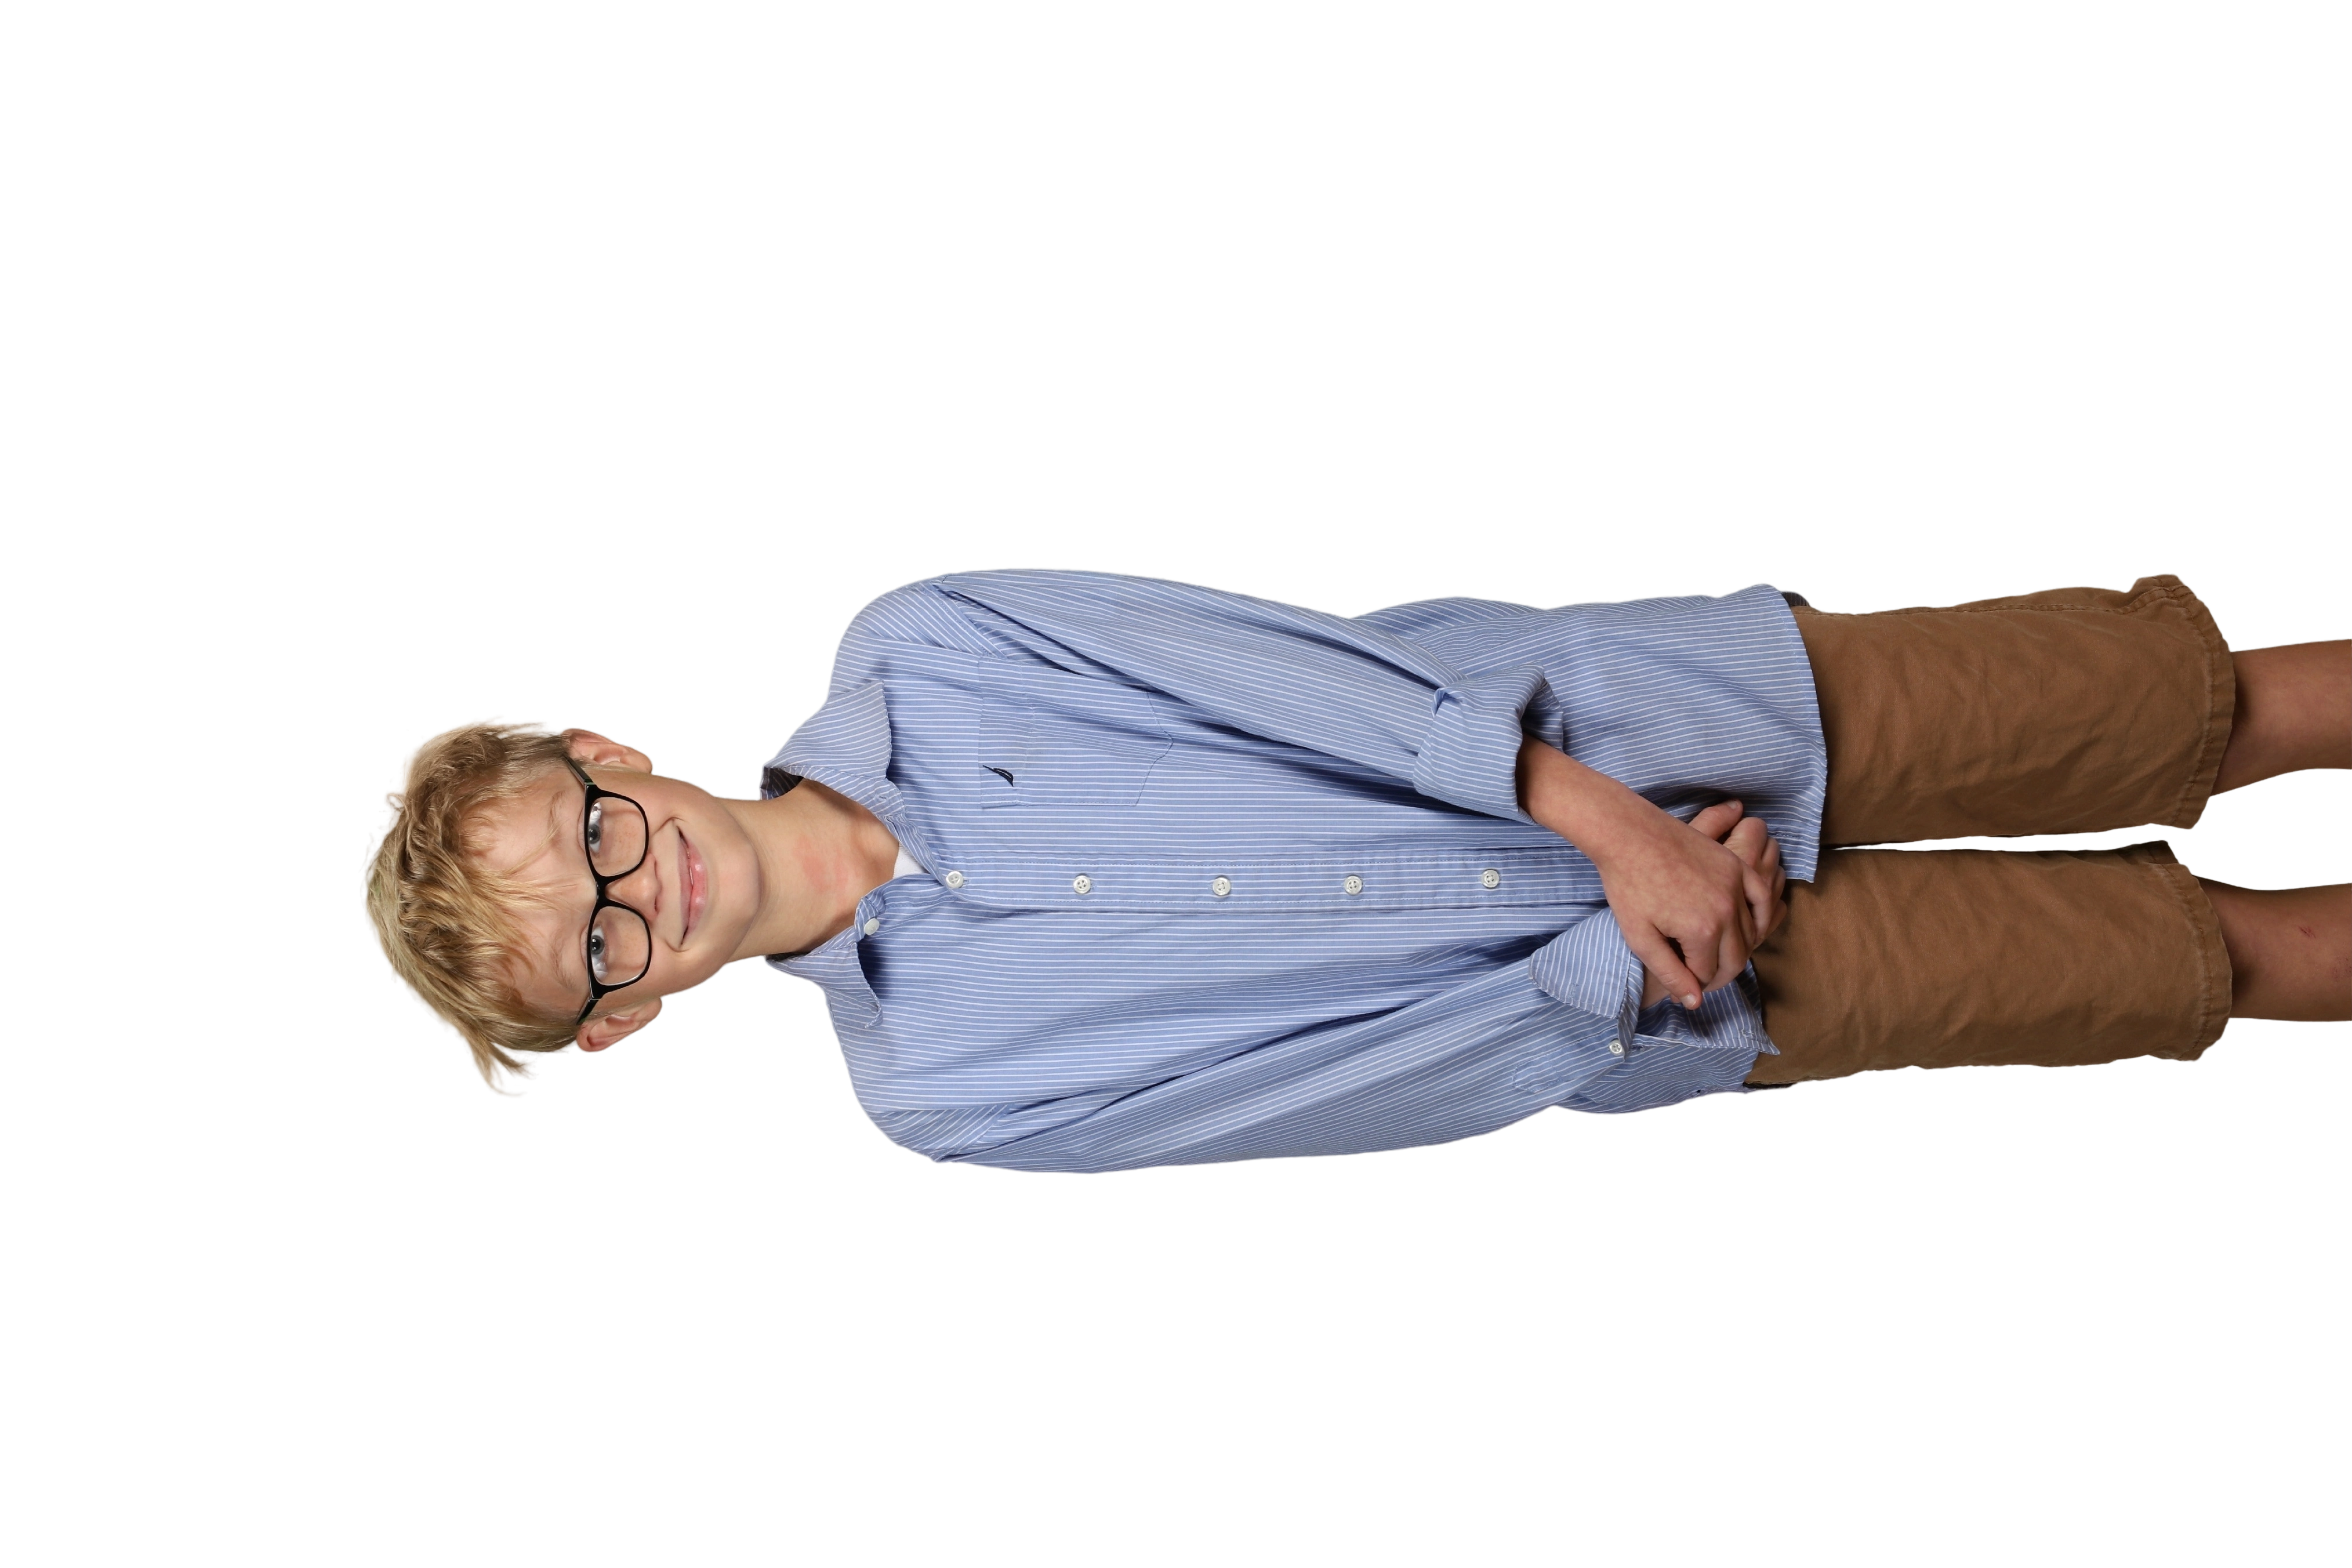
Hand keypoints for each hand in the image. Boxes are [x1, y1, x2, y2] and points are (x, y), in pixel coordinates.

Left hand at [1636, 806, 1787, 1007]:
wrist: (1629, 834)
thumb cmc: (1628, 885)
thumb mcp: (1640, 937)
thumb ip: (1670, 973)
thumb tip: (1696, 1003)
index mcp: (1702, 930)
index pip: (1708, 974)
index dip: (1693, 984)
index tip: (1680, 984)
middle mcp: (1727, 909)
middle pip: (1735, 958)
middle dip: (1717, 975)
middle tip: (1699, 978)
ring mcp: (1736, 884)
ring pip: (1750, 934)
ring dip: (1737, 950)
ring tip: (1715, 957)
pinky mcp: (1736, 866)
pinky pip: (1762, 899)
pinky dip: (1761, 917)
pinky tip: (1748, 929)